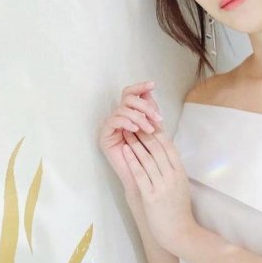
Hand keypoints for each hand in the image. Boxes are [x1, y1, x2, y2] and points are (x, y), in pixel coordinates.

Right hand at [98, 80, 164, 201]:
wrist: (143, 178)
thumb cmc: (150, 156)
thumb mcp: (154, 130)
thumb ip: (151, 112)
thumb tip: (150, 91)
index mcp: (130, 114)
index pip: (131, 94)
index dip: (141, 87)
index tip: (153, 84)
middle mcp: (119, 117)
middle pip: (127, 98)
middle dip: (144, 105)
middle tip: (157, 118)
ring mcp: (111, 126)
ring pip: (122, 108)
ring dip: (139, 116)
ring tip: (150, 128)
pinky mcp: (105, 136)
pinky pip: (114, 120)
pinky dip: (127, 122)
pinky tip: (136, 129)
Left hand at [120, 111, 196, 254]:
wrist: (180, 233)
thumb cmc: (178, 212)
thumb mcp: (180, 187)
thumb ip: (172, 171)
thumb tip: (163, 157)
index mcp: (180, 172)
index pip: (168, 146)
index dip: (157, 132)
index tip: (147, 122)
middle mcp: (172, 176)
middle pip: (158, 148)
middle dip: (144, 132)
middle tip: (133, 121)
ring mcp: (163, 185)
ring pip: (148, 158)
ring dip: (136, 142)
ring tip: (126, 131)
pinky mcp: (152, 196)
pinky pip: (141, 173)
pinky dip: (132, 159)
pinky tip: (125, 150)